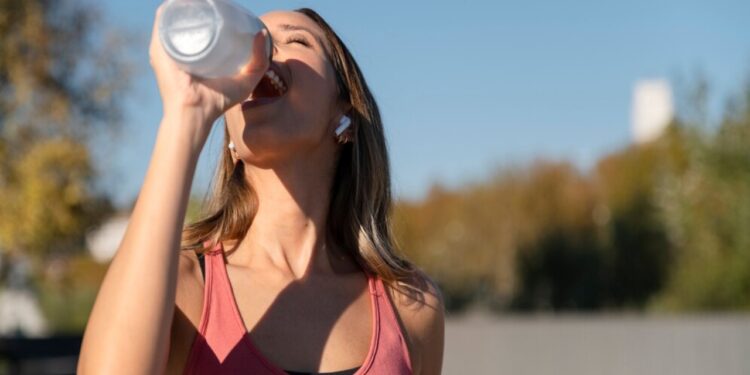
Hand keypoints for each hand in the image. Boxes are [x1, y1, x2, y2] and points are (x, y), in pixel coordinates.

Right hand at [149, 4, 269, 129]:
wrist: (194, 114)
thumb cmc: (218, 101)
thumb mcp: (246, 79)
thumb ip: (259, 60)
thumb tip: (262, 33)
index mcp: (195, 54)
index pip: (201, 27)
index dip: (211, 13)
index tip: (224, 6)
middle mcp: (178, 48)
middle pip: (186, 18)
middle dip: (197, 5)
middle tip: (214, 0)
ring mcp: (166, 47)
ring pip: (174, 16)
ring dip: (186, 3)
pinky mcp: (158, 47)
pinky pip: (163, 20)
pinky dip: (172, 6)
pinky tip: (183, 0)